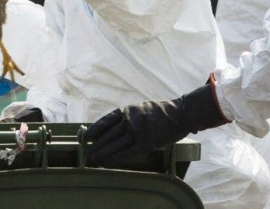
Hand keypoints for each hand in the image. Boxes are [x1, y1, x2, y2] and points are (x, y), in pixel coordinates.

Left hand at [85, 81, 229, 166]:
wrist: (180, 113)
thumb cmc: (163, 111)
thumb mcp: (142, 107)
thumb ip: (129, 115)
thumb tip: (116, 125)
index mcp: (128, 110)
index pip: (107, 120)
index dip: (96, 129)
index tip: (88, 136)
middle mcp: (130, 119)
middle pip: (109, 134)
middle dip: (98, 144)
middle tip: (90, 152)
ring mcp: (138, 131)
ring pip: (115, 145)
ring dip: (103, 153)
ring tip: (95, 159)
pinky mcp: (146, 143)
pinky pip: (126, 153)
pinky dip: (115, 159)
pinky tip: (108, 163)